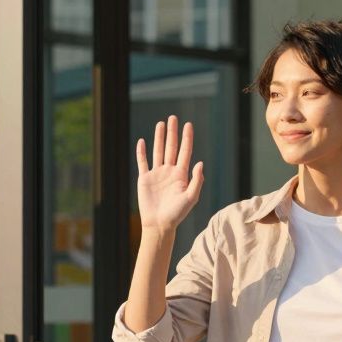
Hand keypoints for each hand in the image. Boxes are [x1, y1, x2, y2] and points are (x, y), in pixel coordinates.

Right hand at [136, 115, 203, 231]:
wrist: (159, 224)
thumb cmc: (177, 214)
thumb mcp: (190, 198)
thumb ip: (196, 181)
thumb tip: (200, 163)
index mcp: (181, 175)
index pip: (185, 152)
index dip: (187, 138)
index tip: (188, 125)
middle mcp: (169, 171)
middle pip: (171, 147)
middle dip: (172, 133)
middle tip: (173, 118)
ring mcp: (157, 174)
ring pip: (158, 151)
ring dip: (159, 137)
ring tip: (160, 124)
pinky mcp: (145, 179)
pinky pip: (142, 162)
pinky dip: (142, 152)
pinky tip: (142, 141)